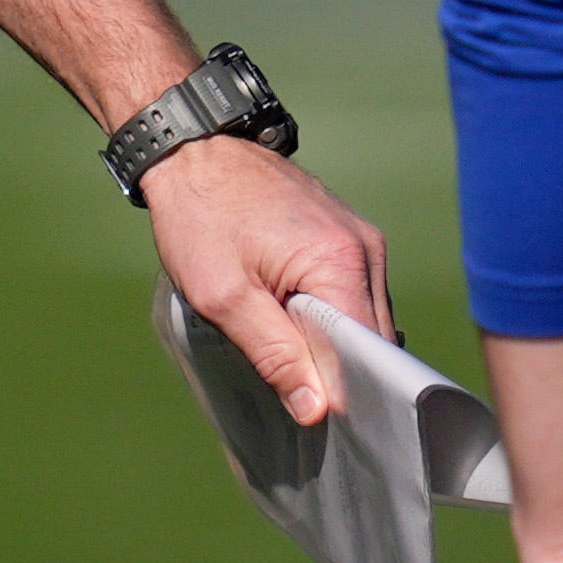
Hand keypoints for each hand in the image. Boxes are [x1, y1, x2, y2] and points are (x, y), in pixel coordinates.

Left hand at [142, 141, 391, 424]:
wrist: (190, 149)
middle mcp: (365, 248)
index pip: (370, 349)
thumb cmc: (199, 215)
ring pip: (361, 316)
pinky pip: (350, 291)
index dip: (349, 388)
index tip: (321, 413)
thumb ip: (273, 354)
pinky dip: (326, 315)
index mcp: (342, 261)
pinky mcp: (344, 235)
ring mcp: (359, 238)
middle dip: (340, 368)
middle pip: (372, 336)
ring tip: (289, 354)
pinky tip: (291, 322)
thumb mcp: (222, 295)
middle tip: (298, 392)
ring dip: (330, 341)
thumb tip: (316, 409)